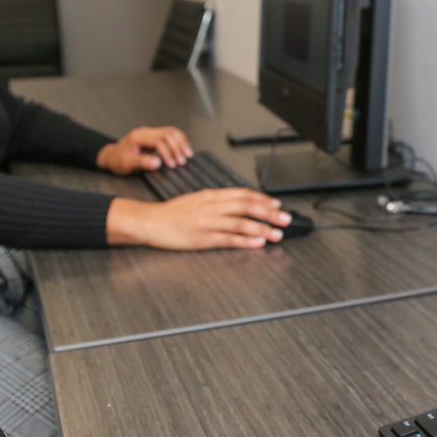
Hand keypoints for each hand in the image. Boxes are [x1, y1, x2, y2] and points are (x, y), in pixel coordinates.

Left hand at [97, 126, 192, 174]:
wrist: (111, 156)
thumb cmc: (117, 161)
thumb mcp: (127, 164)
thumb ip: (142, 162)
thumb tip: (157, 163)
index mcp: (138, 137)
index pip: (158, 141)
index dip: (167, 153)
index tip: (172, 165)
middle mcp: (145, 131)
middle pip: (167, 133)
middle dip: (177, 147)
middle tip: (183, 161)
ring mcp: (150, 132)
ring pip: (170, 131)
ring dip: (181, 142)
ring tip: (188, 154)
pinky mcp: (154, 136)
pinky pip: (169, 134)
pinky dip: (178, 140)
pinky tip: (184, 148)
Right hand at [107, 189, 290, 249]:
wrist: (151, 221)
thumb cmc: (172, 213)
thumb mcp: (197, 199)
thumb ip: (217, 201)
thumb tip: (237, 202)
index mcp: (211, 196)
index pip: (243, 194)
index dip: (262, 199)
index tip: (276, 204)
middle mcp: (212, 206)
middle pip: (246, 206)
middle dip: (269, 213)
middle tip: (285, 218)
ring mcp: (208, 222)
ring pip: (241, 223)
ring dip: (262, 228)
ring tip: (277, 233)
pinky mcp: (203, 238)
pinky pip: (228, 239)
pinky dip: (245, 240)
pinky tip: (257, 242)